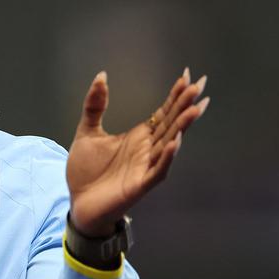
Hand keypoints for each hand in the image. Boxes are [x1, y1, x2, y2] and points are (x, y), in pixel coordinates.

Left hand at [66, 68, 209, 236]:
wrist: (78, 203)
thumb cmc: (86, 171)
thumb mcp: (87, 132)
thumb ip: (95, 106)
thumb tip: (101, 76)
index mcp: (138, 137)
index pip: (162, 113)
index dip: (175, 95)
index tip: (188, 74)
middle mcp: (147, 150)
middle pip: (171, 124)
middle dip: (185, 105)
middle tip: (199, 85)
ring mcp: (145, 167)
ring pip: (169, 144)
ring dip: (182, 127)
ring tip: (195, 108)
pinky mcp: (139, 185)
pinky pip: (157, 170)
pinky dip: (167, 157)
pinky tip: (175, 142)